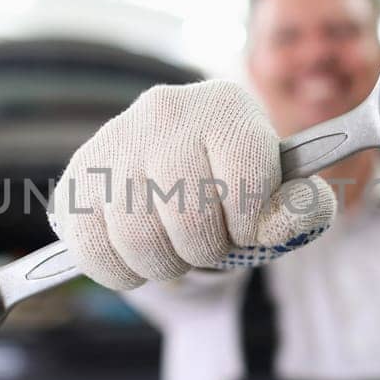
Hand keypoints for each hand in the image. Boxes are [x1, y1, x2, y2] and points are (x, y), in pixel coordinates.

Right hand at [49, 81, 336, 289]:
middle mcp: (166, 111)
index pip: (248, 184)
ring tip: (174, 251)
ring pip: (141, 240)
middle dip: (207, 252)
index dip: (252, 225)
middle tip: (207, 244)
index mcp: (226, 107)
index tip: (247, 225)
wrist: (171, 167)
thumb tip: (296, 212)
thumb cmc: (232, 187)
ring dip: (165, 267)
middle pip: (191, 219)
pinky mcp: (78, 176)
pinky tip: (137, 258)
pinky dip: (121, 273)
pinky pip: (95, 250)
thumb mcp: (276, 193)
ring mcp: (115, 141)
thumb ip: (301, 207)